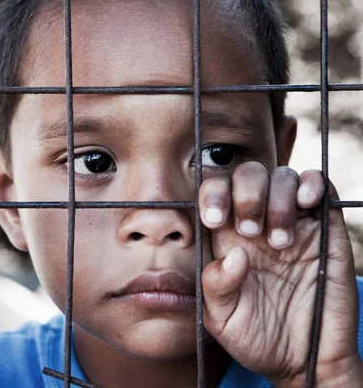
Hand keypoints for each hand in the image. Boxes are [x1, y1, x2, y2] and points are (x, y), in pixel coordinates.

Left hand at [199, 162, 361, 386]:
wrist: (305, 361)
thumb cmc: (257, 338)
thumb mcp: (222, 319)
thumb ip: (215, 286)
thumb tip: (233, 254)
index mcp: (226, 239)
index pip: (214, 193)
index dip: (212, 194)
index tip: (214, 220)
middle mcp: (257, 224)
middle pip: (247, 175)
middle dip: (244, 193)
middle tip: (249, 230)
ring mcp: (293, 224)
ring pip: (282, 177)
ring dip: (276, 197)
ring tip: (278, 241)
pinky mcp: (326, 231)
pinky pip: (321, 187)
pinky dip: (311, 185)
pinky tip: (304, 204)